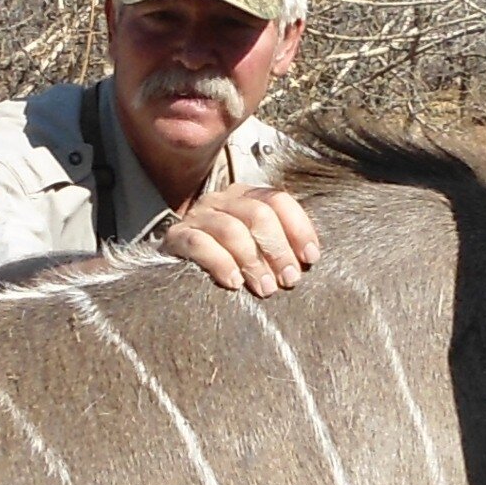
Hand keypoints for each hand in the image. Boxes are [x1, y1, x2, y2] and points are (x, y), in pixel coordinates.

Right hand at [157, 184, 320, 294]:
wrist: (175, 270)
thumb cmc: (228, 261)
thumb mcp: (257, 248)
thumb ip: (279, 245)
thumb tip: (307, 261)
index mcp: (246, 196)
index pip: (278, 200)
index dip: (298, 228)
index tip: (310, 258)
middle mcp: (222, 200)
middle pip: (258, 214)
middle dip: (278, 249)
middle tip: (288, 279)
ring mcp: (197, 216)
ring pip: (231, 229)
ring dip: (253, 261)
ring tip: (265, 288)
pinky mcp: (176, 237)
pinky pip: (199, 244)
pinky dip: (220, 263)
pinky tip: (234, 282)